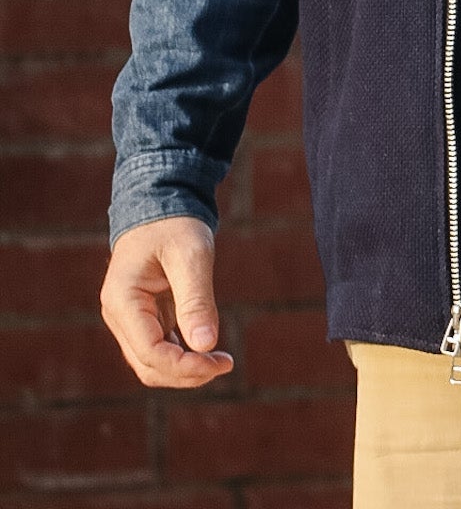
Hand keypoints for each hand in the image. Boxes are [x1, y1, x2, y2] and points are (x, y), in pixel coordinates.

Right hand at [100, 216, 233, 388]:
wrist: (161, 202)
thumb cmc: (174, 223)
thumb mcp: (191, 255)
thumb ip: (196, 299)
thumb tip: (205, 345)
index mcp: (123, 300)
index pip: (149, 352)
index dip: (183, 366)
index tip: (218, 362)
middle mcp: (119, 315)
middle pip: (148, 365)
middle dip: (187, 373)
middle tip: (226, 363)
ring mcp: (128, 318)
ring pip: (151, 363)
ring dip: (185, 369)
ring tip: (221, 361)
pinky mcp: (142, 317)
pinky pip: (159, 348)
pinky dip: (182, 356)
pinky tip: (208, 351)